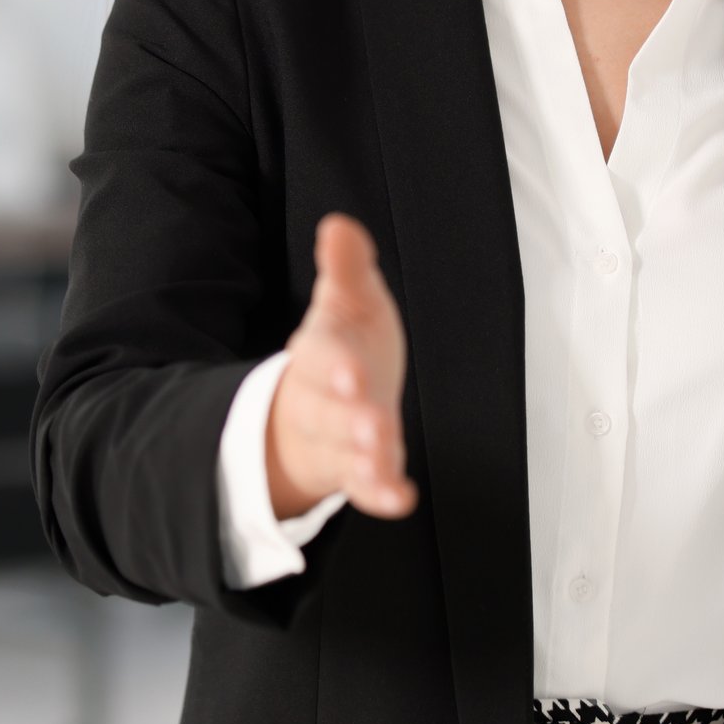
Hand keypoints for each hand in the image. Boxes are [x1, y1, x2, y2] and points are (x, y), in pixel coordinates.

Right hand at [266, 211, 417, 520]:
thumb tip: (339, 224)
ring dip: (363, 456)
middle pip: (327, 410)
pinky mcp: (356, 471)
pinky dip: (380, 494)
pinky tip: (401, 498)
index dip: (335, 365)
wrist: (323, 401)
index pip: (322, 356)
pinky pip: (364, 487)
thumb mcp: (347, 301)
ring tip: (382, 458)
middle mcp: (323, 398)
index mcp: (322, 351)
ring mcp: (338, 439)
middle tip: (369, 421)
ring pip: (343, 451)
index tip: (352, 372)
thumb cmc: (344, 346)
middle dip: (347, 416)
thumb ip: (346, 267)